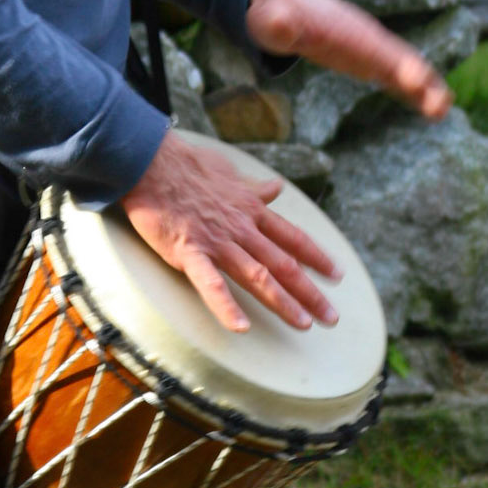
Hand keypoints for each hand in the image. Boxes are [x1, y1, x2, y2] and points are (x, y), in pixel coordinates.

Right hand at [121, 131, 339, 334]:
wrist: (151, 160)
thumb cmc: (186, 164)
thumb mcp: (229, 173)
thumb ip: (253, 187)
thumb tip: (276, 187)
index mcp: (250, 210)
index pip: (292, 237)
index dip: (316, 257)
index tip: (337, 275)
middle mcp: (241, 228)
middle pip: (283, 263)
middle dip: (310, 292)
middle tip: (332, 317)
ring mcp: (217, 241)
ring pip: (257, 275)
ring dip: (282, 301)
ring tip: (303, 323)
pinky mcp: (188, 252)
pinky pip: (210, 283)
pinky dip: (226, 304)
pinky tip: (241, 326)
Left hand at [245, 0, 452, 119]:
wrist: (284, 2)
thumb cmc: (276, 12)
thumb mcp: (270, 17)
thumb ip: (278, 22)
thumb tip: (279, 23)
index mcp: (345, 28)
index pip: (374, 46)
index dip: (393, 61)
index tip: (413, 78)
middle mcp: (366, 37)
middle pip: (399, 57)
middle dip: (420, 79)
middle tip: (440, 104)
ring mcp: (370, 49)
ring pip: (405, 67)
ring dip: (425, 88)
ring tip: (442, 111)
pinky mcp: (368, 61)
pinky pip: (397, 76)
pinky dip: (415, 91)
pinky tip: (433, 110)